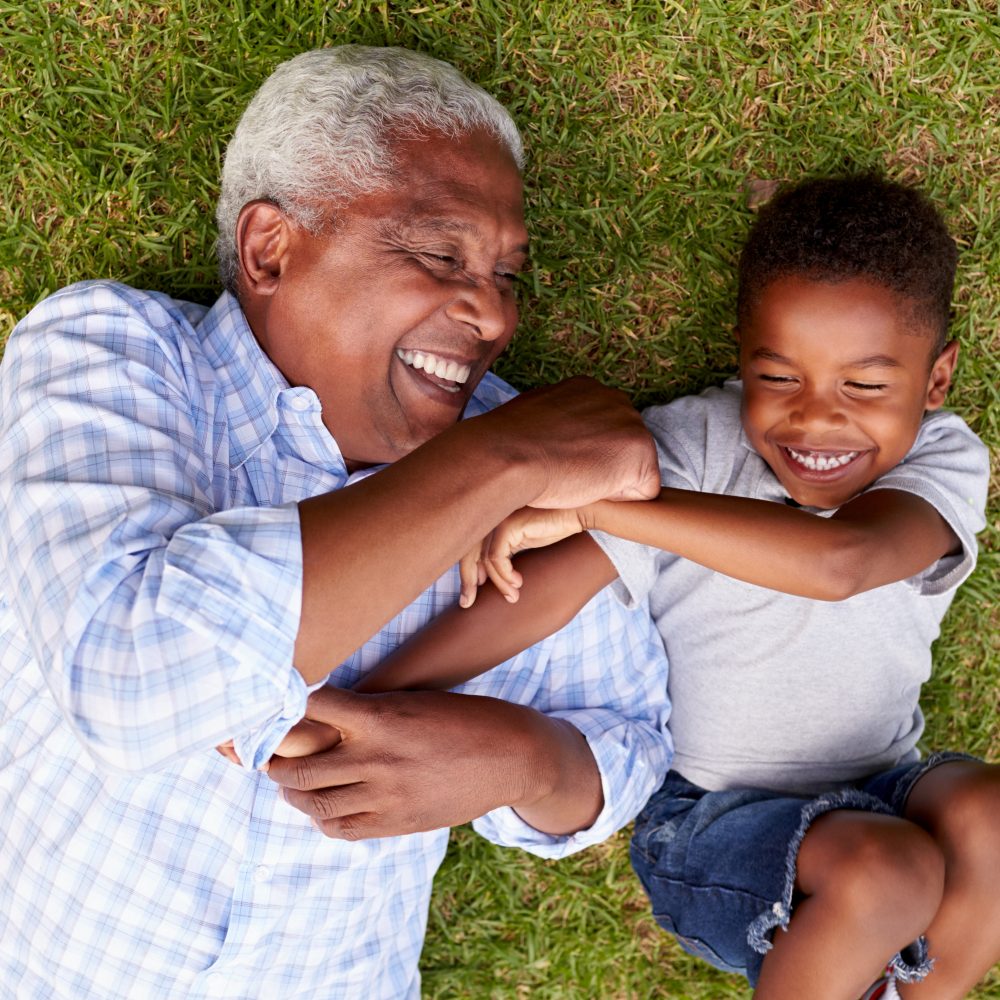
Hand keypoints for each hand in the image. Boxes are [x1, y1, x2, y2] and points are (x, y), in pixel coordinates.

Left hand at [265, 685, 570, 839]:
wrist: (511, 757)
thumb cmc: (463, 718)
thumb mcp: (412, 701)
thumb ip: (367, 712)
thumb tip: (318, 717)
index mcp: (379, 717)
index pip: (309, 708)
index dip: (284, 710)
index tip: (272, 709)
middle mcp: (375, 758)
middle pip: (299, 767)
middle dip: (275, 763)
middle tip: (269, 756)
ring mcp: (384, 796)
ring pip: (314, 803)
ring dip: (293, 793)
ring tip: (291, 784)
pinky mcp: (395, 824)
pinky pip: (341, 829)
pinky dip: (322, 819)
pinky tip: (323, 807)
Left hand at [459, 506, 588, 606]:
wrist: (578, 511)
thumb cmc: (555, 527)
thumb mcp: (523, 543)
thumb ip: (504, 555)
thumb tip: (484, 578)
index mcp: (491, 520)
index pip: (467, 548)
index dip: (466, 574)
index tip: (469, 597)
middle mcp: (490, 518)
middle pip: (467, 553)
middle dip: (467, 581)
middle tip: (467, 603)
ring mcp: (498, 520)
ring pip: (485, 560)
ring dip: (499, 583)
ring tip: (513, 597)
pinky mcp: (508, 526)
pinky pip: (497, 558)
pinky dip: (505, 575)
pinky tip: (518, 583)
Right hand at [476, 376, 657, 508]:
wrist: (507, 455)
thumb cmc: (507, 445)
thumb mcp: (532, 419)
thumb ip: (556, 423)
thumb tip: (550, 438)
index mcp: (588, 390)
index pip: (602, 433)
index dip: (583, 456)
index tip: (558, 460)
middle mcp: (614, 399)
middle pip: (622, 450)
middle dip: (602, 467)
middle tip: (565, 472)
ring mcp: (631, 423)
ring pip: (634, 470)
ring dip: (609, 483)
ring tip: (573, 479)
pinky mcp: (641, 452)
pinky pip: (644, 491)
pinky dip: (620, 500)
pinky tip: (589, 489)